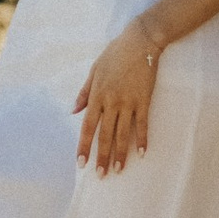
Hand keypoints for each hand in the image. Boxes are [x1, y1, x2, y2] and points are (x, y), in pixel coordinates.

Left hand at [72, 19, 160, 175]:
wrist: (140, 42)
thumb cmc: (114, 54)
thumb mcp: (94, 70)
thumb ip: (84, 93)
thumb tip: (74, 111)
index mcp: (96, 96)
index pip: (87, 127)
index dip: (84, 146)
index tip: (81, 163)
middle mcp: (111, 102)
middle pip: (105, 135)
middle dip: (102, 157)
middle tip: (100, 176)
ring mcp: (129, 102)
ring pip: (123, 134)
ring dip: (120, 154)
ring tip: (118, 171)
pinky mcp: (144, 100)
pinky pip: (143, 124)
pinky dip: (142, 140)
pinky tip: (142, 154)